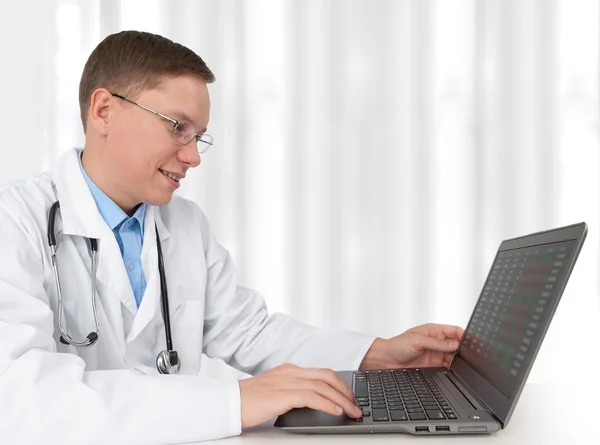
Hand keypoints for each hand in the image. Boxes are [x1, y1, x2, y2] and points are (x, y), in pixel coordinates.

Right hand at [238, 363, 362, 428]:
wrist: (229, 403)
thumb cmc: (248, 401)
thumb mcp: (275, 393)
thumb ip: (292, 393)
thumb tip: (314, 403)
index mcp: (289, 370)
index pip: (321, 373)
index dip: (339, 385)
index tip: (349, 397)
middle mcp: (291, 372)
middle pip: (328, 376)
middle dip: (346, 390)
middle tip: (356, 404)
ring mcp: (287, 381)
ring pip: (324, 386)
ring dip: (342, 400)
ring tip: (352, 412)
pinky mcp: (283, 394)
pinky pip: (313, 397)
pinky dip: (328, 404)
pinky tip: (336, 411)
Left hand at [360, 323, 464, 369]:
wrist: (385, 361)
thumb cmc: (396, 345)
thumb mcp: (417, 341)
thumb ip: (437, 343)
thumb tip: (454, 344)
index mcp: (433, 331)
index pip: (453, 330)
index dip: (463, 335)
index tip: (469, 341)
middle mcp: (436, 342)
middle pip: (456, 344)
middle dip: (462, 348)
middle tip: (466, 354)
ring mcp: (435, 354)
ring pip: (453, 356)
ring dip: (458, 359)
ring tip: (460, 362)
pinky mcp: (434, 366)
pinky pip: (447, 366)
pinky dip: (452, 368)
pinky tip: (453, 369)